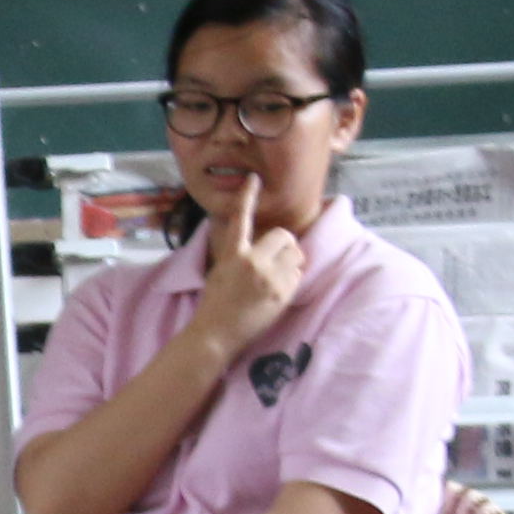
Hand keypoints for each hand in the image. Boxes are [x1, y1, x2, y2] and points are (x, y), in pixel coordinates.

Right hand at [191, 202, 311, 344]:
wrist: (216, 335)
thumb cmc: (215, 304)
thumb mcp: (219, 271)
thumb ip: (236, 253)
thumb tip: (248, 239)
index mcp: (233, 253)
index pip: (240, 219)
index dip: (247, 197)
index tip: (254, 179)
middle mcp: (251, 261)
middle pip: (284, 236)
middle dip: (285, 247)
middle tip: (278, 260)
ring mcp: (268, 277)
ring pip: (297, 254)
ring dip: (292, 263)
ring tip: (277, 278)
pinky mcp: (281, 293)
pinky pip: (298, 276)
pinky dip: (292, 283)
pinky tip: (276, 294)